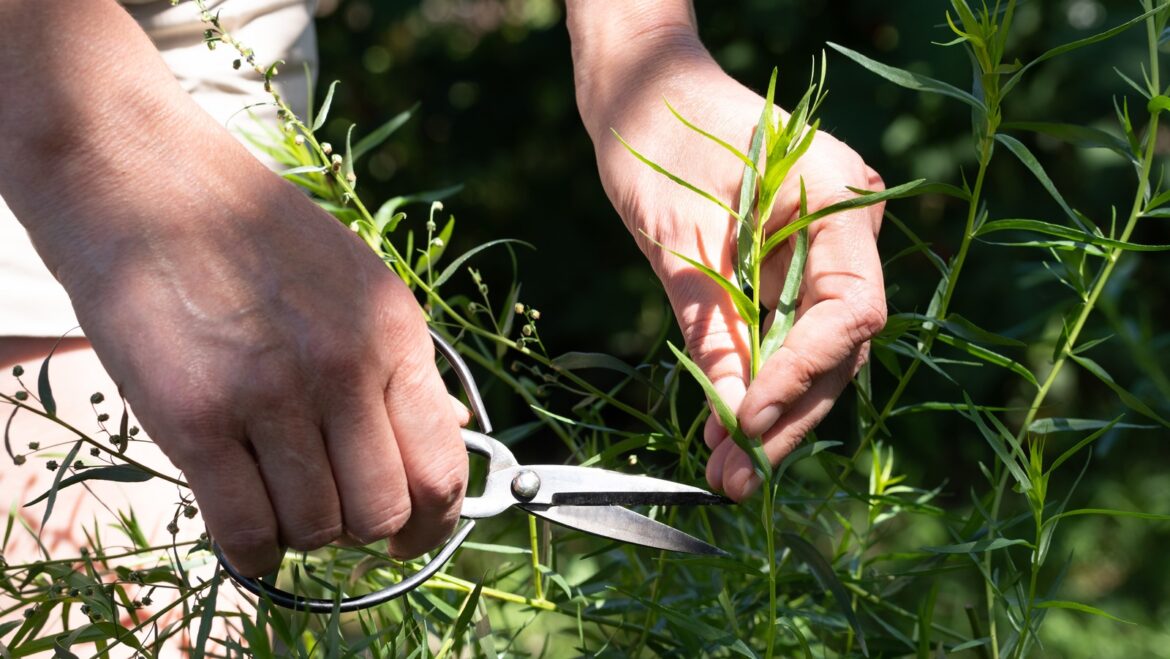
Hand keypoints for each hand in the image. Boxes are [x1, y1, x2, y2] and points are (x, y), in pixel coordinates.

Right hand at [0, 1, 466, 576]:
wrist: (148, 183)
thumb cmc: (255, 236)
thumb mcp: (360, 283)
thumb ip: (400, 365)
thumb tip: (444, 435)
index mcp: (394, 336)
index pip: (442, 468)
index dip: (433, 524)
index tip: (411, 538)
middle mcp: (343, 369)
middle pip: (380, 512)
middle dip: (361, 530)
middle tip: (331, 511)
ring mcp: (269, 395)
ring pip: (314, 529)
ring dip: (301, 532)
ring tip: (277, 496)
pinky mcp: (195, 418)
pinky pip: (246, 533)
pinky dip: (254, 552)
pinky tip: (248, 532)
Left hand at [575, 44, 884, 500]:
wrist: (642, 89)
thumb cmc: (654, 136)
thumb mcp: (676, 239)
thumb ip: (714, 325)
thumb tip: (735, 416)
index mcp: (835, 196)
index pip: (850, 311)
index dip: (802, 375)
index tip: (749, 421)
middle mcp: (849, 224)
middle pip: (839, 343)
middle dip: (788, 413)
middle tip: (738, 476)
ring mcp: (828, 246)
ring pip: (818, 349)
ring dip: (774, 410)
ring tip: (728, 470)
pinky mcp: (797, 264)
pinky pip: (791, 331)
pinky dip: (760, 378)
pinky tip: (728, 425)